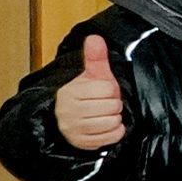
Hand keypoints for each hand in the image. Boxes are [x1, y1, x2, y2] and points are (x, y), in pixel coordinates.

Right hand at [53, 32, 124, 150]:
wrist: (66, 119)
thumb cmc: (84, 95)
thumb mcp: (90, 75)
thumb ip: (95, 57)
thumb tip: (95, 37)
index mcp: (70, 92)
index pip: (108, 88)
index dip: (111, 89)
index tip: (103, 91)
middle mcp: (69, 112)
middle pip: (112, 106)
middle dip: (113, 104)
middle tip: (104, 104)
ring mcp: (74, 129)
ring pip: (113, 122)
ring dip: (115, 118)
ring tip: (105, 114)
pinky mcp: (82, 143)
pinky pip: (112, 136)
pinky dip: (115, 131)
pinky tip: (107, 125)